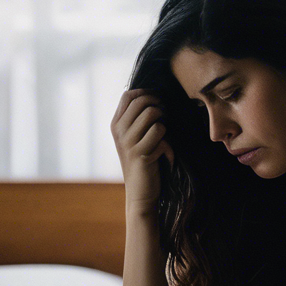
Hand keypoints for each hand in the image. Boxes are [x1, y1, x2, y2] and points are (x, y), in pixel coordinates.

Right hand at [111, 88, 174, 212]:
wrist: (140, 192)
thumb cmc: (143, 161)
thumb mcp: (134, 138)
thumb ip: (137, 118)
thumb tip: (153, 96)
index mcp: (116, 125)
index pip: (128, 95)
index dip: (147, 93)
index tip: (159, 102)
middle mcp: (119, 132)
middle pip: (143, 102)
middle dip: (160, 106)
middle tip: (166, 119)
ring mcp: (128, 142)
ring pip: (153, 115)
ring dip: (165, 125)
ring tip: (163, 139)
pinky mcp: (140, 154)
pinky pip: (161, 134)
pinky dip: (169, 144)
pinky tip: (165, 155)